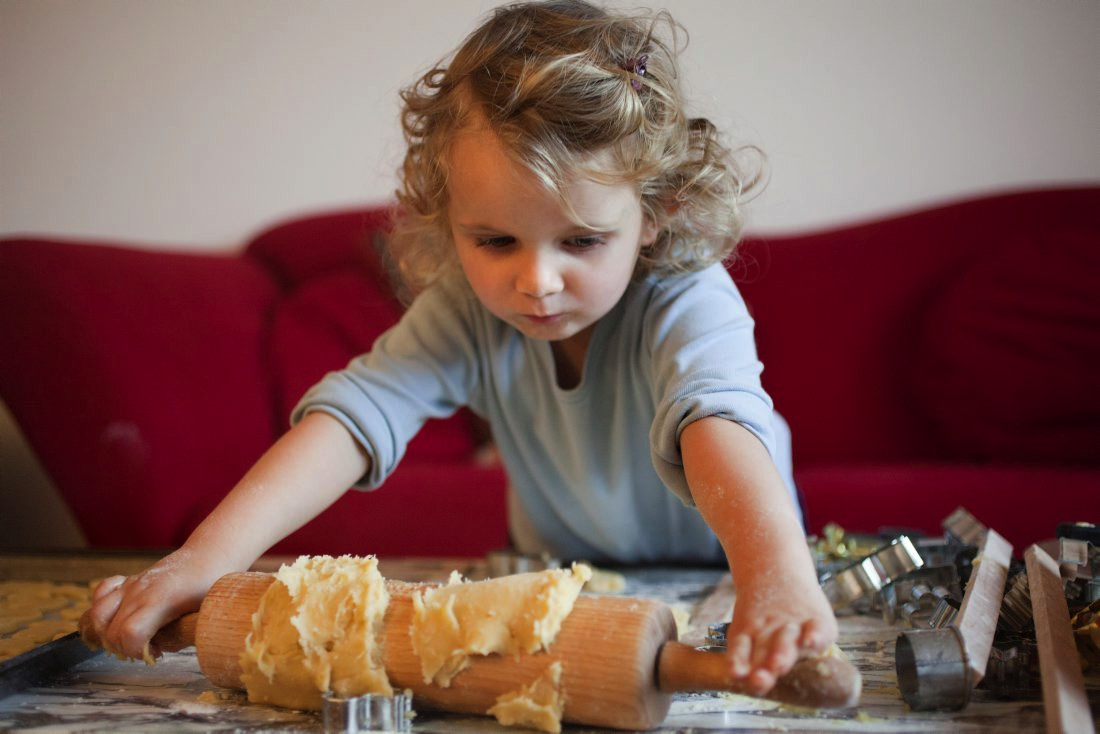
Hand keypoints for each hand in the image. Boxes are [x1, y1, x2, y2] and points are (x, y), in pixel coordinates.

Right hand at [78, 547, 227, 661]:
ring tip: (131, 639)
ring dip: (107, 634)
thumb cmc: (211, 586)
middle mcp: (140, 591)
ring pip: (98, 614)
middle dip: (126, 649)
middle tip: (150, 649)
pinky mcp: (127, 582)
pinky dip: (101, 612)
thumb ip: (185, 635)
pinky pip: (100, 595)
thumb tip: (160, 649)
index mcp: (161, 599)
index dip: (137, 652)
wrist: (208, 556)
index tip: (156, 654)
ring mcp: (131, 584)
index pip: (131, 633)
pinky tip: (119, 620)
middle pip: (112, 631)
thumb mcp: (208, 614)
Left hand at [723, 576, 836, 695]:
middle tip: (760, 679)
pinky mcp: (815, 619)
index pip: (740, 651)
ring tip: (778, 665)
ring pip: (786, 641)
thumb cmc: (760, 613)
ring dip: (782, 653)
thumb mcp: (744, 626)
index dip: (738, 664)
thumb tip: (743, 677)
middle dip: (763, 668)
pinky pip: (816, 629)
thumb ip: (743, 654)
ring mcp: (791, 626)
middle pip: (764, 651)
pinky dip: (815, 636)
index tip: (736, 674)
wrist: (776, 570)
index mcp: (748, 636)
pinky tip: (811, 642)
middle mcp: (769, 633)